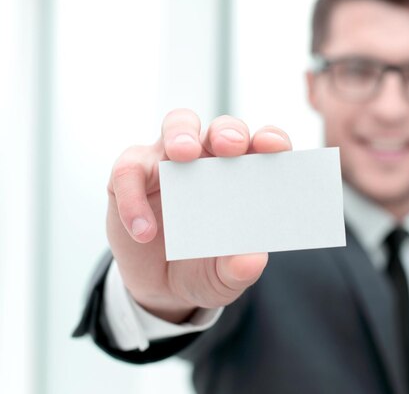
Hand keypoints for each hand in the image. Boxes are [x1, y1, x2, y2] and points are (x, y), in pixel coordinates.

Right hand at [106, 110, 291, 322]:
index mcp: (244, 176)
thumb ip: (239, 269)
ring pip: (178, 125)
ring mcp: (171, 162)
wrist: (162, 289)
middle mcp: (211, 160)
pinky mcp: (134, 174)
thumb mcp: (224, 278)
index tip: (273, 146)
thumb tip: (252, 260)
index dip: (271, 139)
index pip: (264, 146)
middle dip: (228, 132)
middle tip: (230, 146)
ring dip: (181, 134)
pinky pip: (129, 169)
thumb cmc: (205, 268)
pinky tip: (144, 231)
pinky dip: (133, 197)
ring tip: (183, 155)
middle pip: (222, 128)